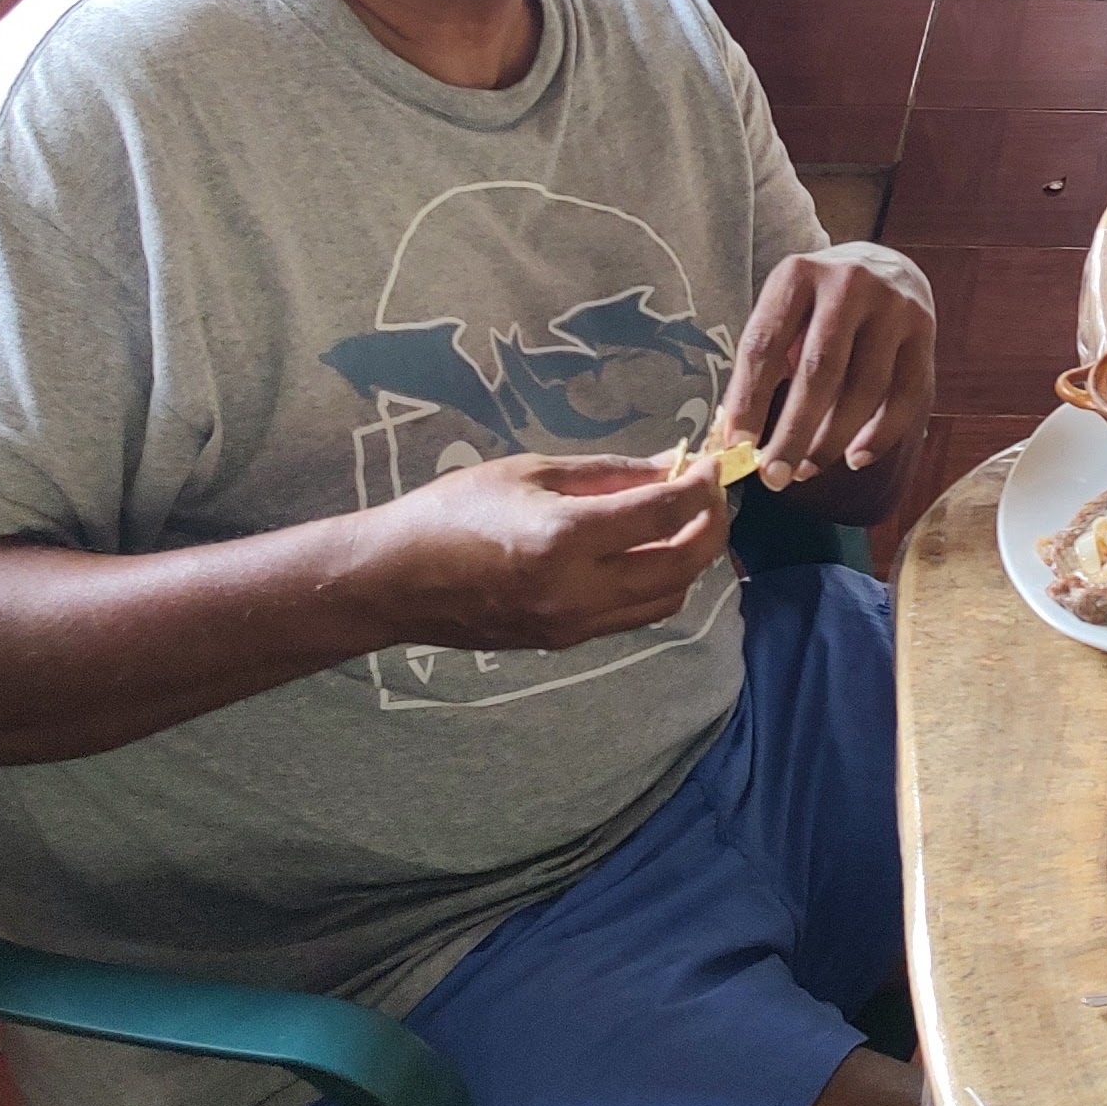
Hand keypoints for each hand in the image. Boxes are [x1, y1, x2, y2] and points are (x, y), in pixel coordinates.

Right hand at [355, 455, 730, 652]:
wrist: (394, 582)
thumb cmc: (453, 511)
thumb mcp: (530, 473)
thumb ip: (607, 474)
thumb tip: (669, 466)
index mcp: (565, 538)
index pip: (664, 514)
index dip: (702, 486)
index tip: (713, 463)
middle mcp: (577, 590)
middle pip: (683, 565)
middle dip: (711, 526)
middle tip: (709, 493)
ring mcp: (573, 625)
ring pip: (667, 598)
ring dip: (688, 560)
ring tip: (679, 520)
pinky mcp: (565, 643)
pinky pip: (633, 616)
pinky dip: (655, 583)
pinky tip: (642, 551)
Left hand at [723, 250, 936, 490]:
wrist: (884, 266)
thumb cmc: (820, 303)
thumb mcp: (786, 310)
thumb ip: (768, 360)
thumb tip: (741, 436)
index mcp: (797, 274)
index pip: (765, 344)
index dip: (749, 400)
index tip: (737, 446)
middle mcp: (848, 283)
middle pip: (819, 370)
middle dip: (793, 431)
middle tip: (774, 476)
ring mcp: (893, 306)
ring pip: (864, 388)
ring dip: (832, 440)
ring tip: (807, 469)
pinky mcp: (924, 332)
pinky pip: (906, 396)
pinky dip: (880, 436)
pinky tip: (854, 458)